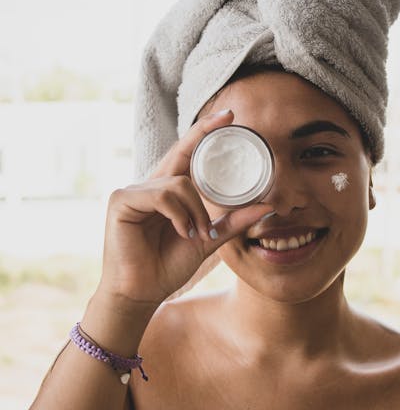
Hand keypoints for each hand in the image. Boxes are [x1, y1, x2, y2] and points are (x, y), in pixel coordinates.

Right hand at [95, 109, 273, 309]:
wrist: (142, 293)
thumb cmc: (167, 266)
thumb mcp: (207, 241)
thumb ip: (232, 223)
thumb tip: (266, 206)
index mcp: (167, 190)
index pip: (187, 154)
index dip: (204, 132)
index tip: (228, 116)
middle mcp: (149, 185)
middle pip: (181, 154)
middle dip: (204, 134)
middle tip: (230, 119)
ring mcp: (133, 191)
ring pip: (178, 182)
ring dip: (196, 209)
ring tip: (197, 233)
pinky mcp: (121, 200)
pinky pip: (162, 194)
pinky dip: (178, 213)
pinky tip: (182, 232)